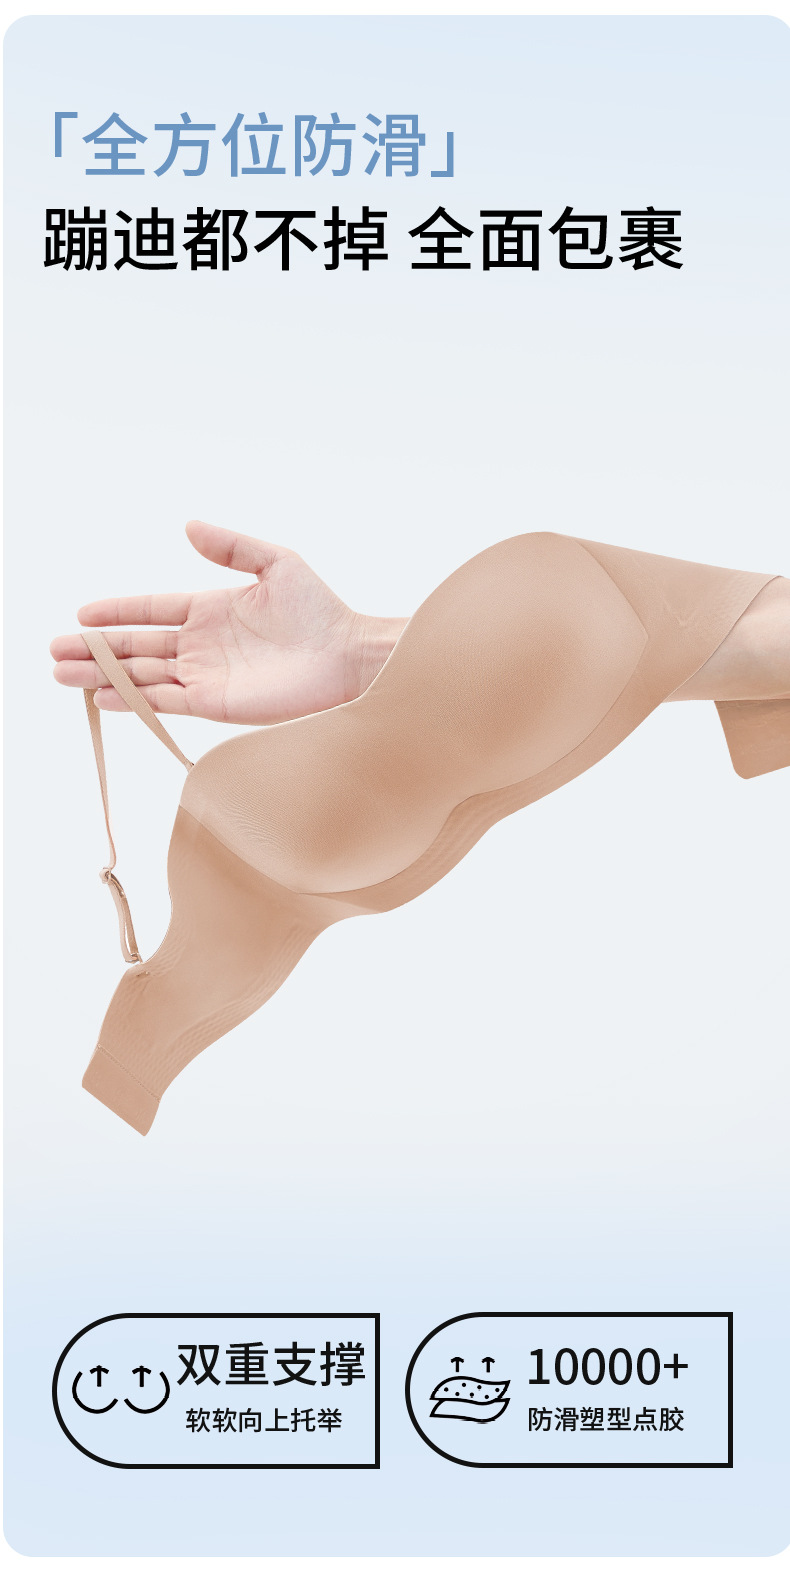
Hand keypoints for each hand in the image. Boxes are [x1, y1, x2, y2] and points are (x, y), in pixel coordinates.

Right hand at [51, 521, 406, 723]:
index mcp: (210, 610)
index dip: (116, 612)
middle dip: (93, 649)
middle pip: (135, 646)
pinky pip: (163, 700)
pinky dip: (132, 699)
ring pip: (140, 675)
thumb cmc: (321, 611)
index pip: (151, 610)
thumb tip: (187, 524)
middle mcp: (201, 645)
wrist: (348, 658)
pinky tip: (103, 697)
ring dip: (101, 676)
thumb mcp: (276, 563)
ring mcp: (205, 676)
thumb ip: (231, 546)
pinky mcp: (215, 704)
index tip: (81, 614)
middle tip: (53, 651)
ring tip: (61, 675)